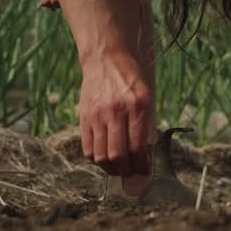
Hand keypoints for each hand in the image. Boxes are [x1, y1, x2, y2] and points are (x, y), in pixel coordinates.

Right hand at [78, 48, 153, 178]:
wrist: (106, 58)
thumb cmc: (130, 80)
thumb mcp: (146, 96)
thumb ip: (146, 124)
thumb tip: (144, 155)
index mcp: (138, 105)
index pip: (138, 147)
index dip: (141, 165)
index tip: (144, 170)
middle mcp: (117, 110)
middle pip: (118, 155)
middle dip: (126, 170)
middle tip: (131, 172)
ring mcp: (98, 114)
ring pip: (101, 156)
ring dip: (111, 169)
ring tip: (118, 169)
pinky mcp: (84, 116)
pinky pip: (88, 148)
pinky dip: (96, 159)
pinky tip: (104, 157)